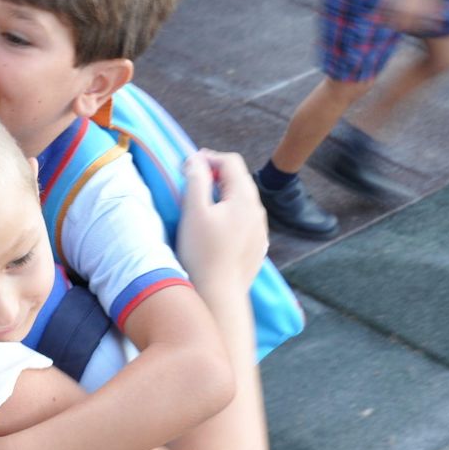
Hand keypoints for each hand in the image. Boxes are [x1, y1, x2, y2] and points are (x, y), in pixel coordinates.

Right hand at [176, 150, 267, 287]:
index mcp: (244, 197)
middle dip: (216, 174)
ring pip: (243, 201)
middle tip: (193, 178)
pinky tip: (216, 226)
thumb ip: (195, 180)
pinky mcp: (257, 247)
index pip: (231, 162)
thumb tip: (195, 160)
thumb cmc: (202, 251)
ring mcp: (260, 230)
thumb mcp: (194, 211)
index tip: (188, 164)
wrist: (218, 293)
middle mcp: (258, 210)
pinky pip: (244, 220)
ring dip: (224, 194)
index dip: (209, 157)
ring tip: (203, 202)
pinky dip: (230, 213)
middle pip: (239, 180)